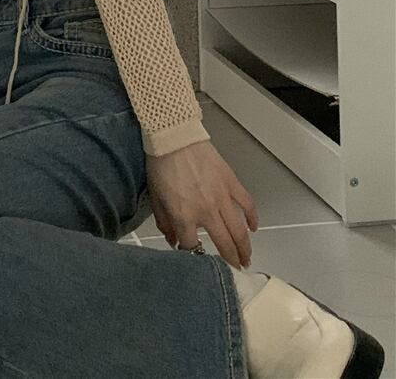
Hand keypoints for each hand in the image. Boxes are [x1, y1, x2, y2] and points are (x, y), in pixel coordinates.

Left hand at [145, 140, 258, 270]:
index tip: (197, 260)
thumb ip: (164, 223)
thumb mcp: (155, 197)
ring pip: (238, 230)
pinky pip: (247, 204)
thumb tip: (173, 241)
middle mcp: (205, 211)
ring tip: (247, 259)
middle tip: (235, 270)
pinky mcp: (231, 183)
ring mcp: (221, 197)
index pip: (192, 247)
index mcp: (184, 216)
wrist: (174, 137)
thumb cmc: (161, 165)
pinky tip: (253, 228)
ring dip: (245, 248)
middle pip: (223, 244)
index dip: (194, 257)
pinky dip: (253, 218)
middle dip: (230, 261)